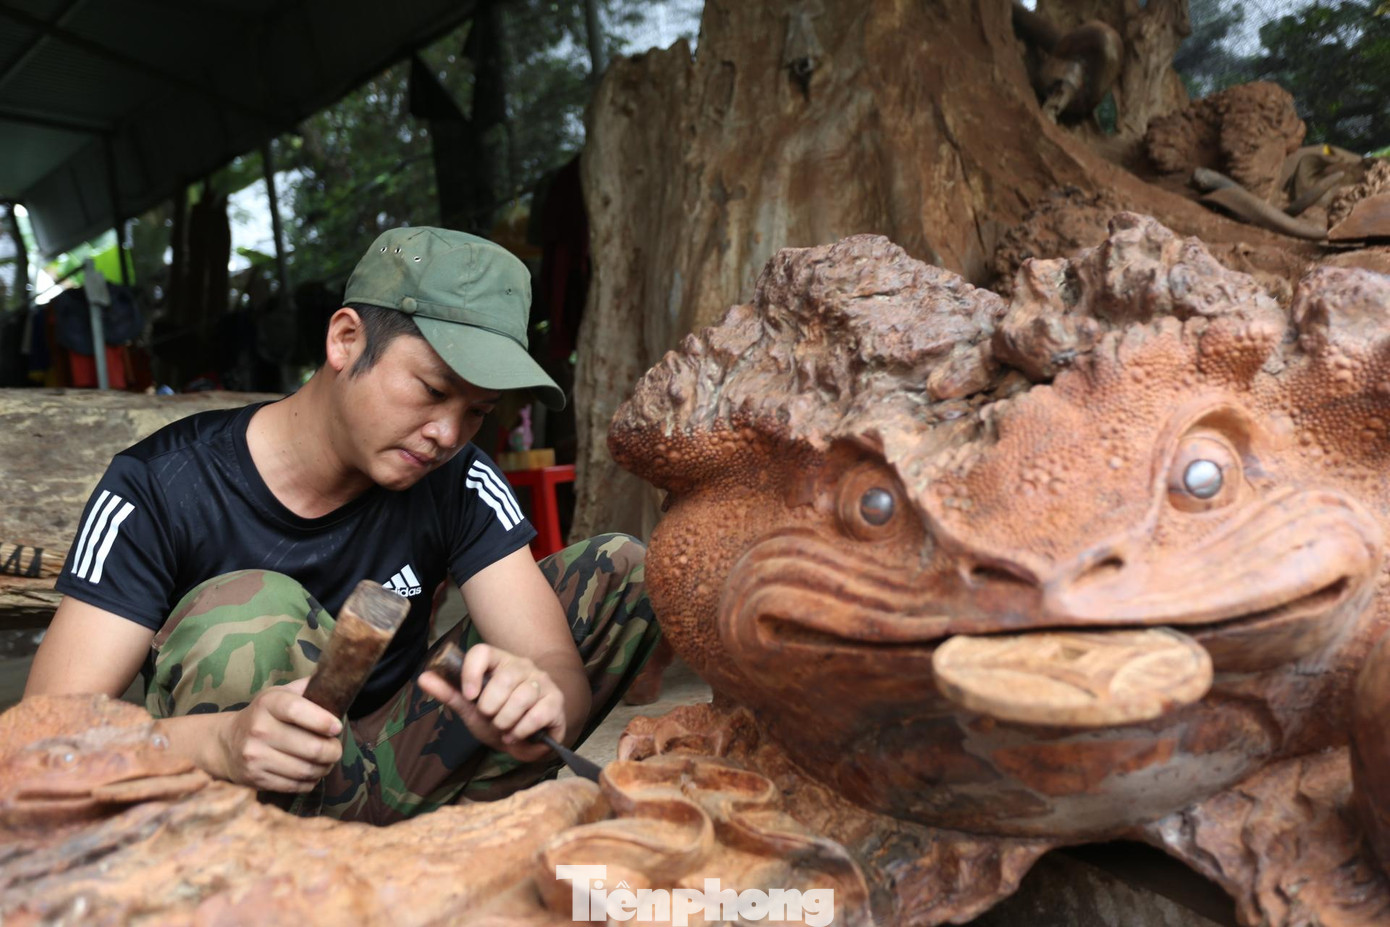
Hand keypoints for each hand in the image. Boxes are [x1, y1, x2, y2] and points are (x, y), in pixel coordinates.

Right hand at [217, 677, 343, 791]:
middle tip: (336, 748)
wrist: (227, 743)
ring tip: (328, 761)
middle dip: (333, 750)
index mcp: (268, 703)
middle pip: (310, 747)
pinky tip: (312, 773)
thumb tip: (334, 680)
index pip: (296, 710)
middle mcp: (259, 729)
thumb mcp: (279, 694)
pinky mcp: (256, 778)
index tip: (337, 727)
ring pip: (306, 770)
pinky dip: (311, 781)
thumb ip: (306, 687)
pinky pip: (295, 785)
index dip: (322, 720)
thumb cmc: (264, 715)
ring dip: (325, 768)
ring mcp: (255, 756)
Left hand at [418, 644, 565, 762]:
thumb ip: (450, 693)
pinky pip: (538, 714)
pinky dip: (522, 730)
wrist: (528, 739)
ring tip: (504, 729)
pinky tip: (517, 735)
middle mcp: (523, 666)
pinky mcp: (556, 700)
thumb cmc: (499, 718)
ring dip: (507, 721)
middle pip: (504, 679)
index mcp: (499, 662)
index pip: (482, 651)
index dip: (471, 673)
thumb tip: (422, 678)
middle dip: (491, 708)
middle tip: (491, 719)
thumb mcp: (471, 709)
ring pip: (521, 697)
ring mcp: (542, 682)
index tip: (469, 697)